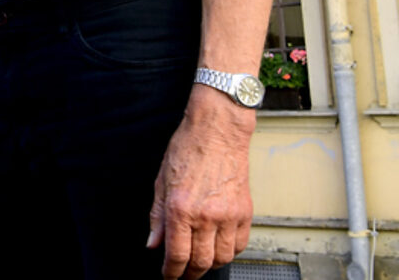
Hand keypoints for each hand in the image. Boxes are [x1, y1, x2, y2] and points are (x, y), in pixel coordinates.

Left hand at [148, 87, 255, 277]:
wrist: (217, 132)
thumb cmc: (188, 150)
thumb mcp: (161, 182)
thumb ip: (157, 217)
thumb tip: (153, 243)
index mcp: (181, 208)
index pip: (177, 255)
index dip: (171, 272)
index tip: (168, 276)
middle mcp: (206, 215)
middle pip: (201, 262)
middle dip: (190, 274)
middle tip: (183, 274)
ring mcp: (229, 216)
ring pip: (222, 258)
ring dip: (210, 266)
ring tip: (200, 262)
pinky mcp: (246, 213)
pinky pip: (239, 245)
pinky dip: (228, 253)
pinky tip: (218, 248)